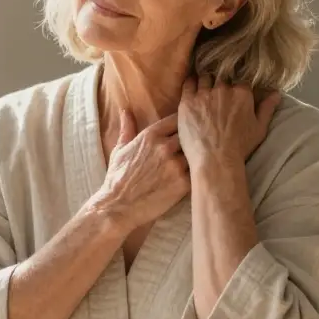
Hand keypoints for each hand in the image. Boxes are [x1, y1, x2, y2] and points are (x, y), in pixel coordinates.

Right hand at [93, 110, 188, 230]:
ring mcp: (176, 165)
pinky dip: (198, 173)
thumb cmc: (117, 178)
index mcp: (151, 135)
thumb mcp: (119, 150)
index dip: (183, 122)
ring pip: (197, 153)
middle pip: (190, 134)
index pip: (177, 119)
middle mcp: (165, 146)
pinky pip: (198, 172)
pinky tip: (198, 175)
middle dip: (192, 139)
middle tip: (195, 145)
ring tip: (200, 160)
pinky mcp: (183, 183)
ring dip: (197, 156)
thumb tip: (125, 111)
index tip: (186, 128)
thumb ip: (127, 128)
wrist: (118, 206)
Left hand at [177, 74, 279, 171]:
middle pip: (221, 78)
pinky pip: (188, 85)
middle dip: (220, 84)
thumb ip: (267, 108)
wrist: (215, 159)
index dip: (237, 88)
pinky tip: (191, 87)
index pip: (240, 82)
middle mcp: (223, 89)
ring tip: (203, 90)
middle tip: (217, 95)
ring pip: (204, 79)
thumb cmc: (240, 147)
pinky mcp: (188, 101)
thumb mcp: (259, 128)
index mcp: (242, 93)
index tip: (233, 94)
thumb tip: (276, 93)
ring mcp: (204, 94)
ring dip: (205, 82)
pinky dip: (190, 84)